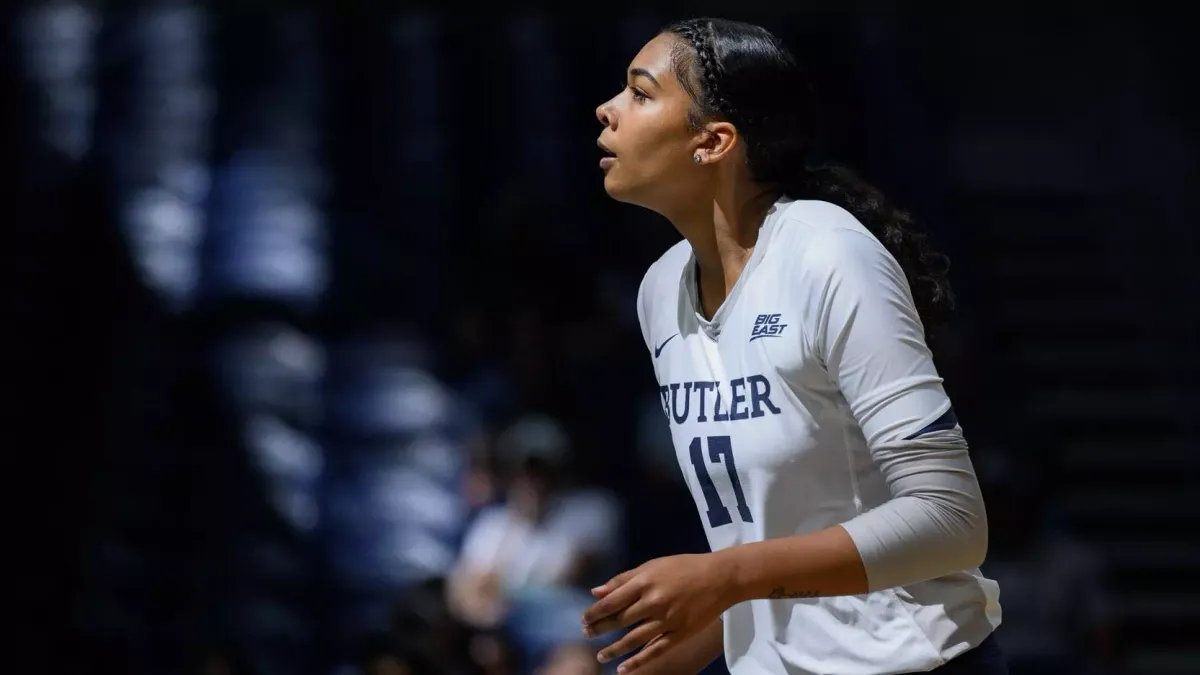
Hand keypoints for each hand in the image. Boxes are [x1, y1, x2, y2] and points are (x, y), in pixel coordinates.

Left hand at [581, 553, 732, 672]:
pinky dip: (638, 661)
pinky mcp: (680, 634)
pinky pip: (655, 651)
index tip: (583, 619)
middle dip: (600, 629)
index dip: (595, 612)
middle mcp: (654, 602)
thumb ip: (623, 579)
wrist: (720, 578)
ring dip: (614, 649)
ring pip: (634, 639)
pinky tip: (623, 669)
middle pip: (620, 620)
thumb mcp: (652, 566)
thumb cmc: (683, 567)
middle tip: (586, 635)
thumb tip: (596, 592)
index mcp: (645, 582)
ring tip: (600, 656)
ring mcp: (667, 620)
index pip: (611, 601)